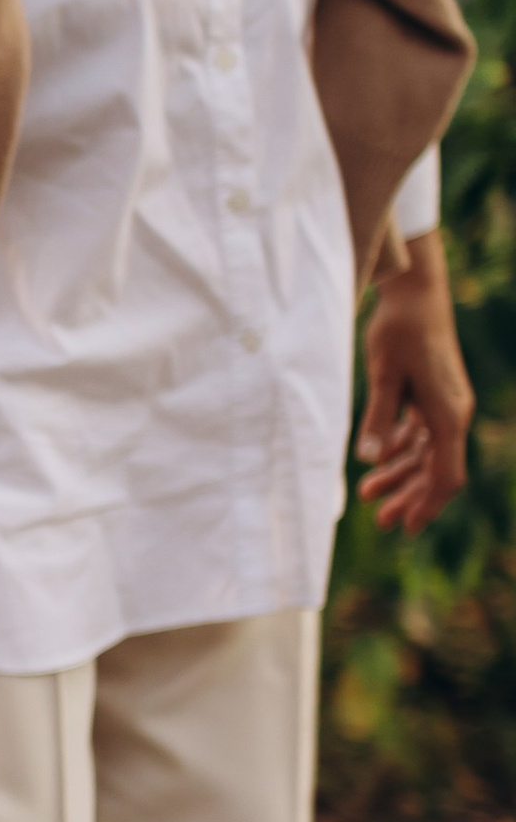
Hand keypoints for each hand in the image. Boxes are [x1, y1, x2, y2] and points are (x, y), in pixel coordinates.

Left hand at [357, 234, 471, 535]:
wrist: (416, 294)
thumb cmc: (399, 331)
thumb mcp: (383, 375)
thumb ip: (379, 418)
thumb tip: (370, 459)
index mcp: (447, 415)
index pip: (445, 475)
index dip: (427, 504)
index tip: (408, 528)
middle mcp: (453, 413)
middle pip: (436, 470)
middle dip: (410, 497)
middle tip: (381, 521)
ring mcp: (445, 404)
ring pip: (427, 453)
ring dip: (401, 475)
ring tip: (368, 493)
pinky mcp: (434, 395)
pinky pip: (422, 433)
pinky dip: (402, 449)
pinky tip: (378, 460)